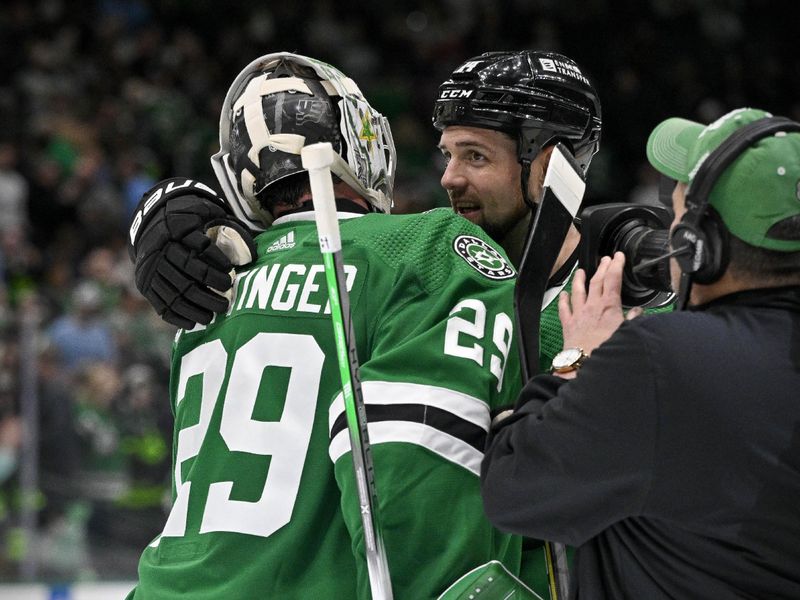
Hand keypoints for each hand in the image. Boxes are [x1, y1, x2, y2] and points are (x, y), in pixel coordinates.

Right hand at [128, 178, 256, 328]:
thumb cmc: (189, 222)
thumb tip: (251, 255)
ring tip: (213, 316)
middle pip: (188, 272)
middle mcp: (162, 249)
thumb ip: (225, 228)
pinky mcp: (145, 284)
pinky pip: (160, 303)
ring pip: (174, 291)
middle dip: (210, 287)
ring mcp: (151, 268)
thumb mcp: (204, 214)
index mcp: (178, 228)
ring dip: (196, 307)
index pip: (199, 247)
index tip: (230, 272)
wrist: (152, 224)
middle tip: (227, 297)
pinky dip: (177, 316)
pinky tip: (192, 324)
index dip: (216, 261)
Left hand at [558, 252, 641, 355]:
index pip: (613, 279)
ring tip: (581, 271)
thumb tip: (638, 312)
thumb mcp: (628, 333)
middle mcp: (592, 306)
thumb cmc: (608, 350)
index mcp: (609, 306)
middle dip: (602, 268)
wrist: (586, 365)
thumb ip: (634, 320)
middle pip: (597, 281)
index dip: (616, 265)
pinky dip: (564, 300)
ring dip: (580, 279)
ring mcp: (578, 314)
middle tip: (605, 259)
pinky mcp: (568, 325)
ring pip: (578, 291)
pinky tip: (564, 295)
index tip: (618, 256)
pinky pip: (564, 308)